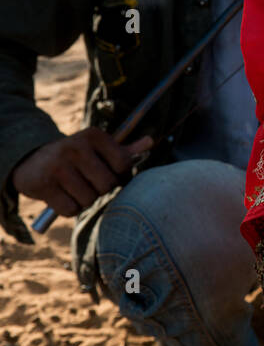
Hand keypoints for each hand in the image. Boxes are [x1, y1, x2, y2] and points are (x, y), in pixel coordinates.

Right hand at [11, 128, 153, 215]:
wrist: (31, 161)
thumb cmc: (74, 158)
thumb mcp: (97, 149)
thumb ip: (123, 149)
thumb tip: (151, 142)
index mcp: (93, 135)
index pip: (124, 163)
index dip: (119, 176)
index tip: (107, 173)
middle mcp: (75, 146)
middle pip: (107, 185)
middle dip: (99, 189)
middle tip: (87, 182)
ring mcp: (58, 165)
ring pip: (89, 200)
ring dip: (83, 201)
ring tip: (72, 188)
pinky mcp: (43, 184)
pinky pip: (70, 210)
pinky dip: (68, 209)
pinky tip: (60, 196)